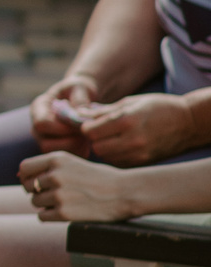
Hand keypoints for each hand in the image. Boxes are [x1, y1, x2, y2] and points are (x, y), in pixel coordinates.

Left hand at [21, 150, 146, 221]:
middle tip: (54, 195)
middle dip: (36, 191)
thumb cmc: (100, 177)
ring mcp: (59, 194)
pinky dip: (50, 216)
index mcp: (56, 159)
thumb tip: (19, 176)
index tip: (38, 183)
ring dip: (45, 205)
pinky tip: (65, 212)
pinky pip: (42, 217)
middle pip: (27, 187)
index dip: (28, 177)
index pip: (24, 168)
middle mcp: (55, 175)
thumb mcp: (73, 163)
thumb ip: (49, 167)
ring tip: (65, 203)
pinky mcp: (64, 213)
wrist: (126, 192)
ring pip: (35, 202)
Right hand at [30, 73, 99, 153]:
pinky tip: (87, 144)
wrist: (79, 96)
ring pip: (55, 154)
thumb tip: (80, 115)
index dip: (62, 128)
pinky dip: (78, 154)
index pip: (42, 124)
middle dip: (70, 142)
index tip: (79, 125)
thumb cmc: (78, 90)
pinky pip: (64, 158)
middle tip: (86, 135)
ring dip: (74, 149)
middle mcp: (37, 126)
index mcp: (38, 108)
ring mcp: (44, 138)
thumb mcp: (80, 88)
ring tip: (88, 139)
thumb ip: (80, 99)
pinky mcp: (55, 147)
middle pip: (45, 144)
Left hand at [78, 92, 204, 165]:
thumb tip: (79, 114)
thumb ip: (103, 111)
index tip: (89, 123)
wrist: (189, 123)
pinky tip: (121, 147)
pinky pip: (120, 163)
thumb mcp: (130, 102)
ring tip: (110, 140)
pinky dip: (115, 157)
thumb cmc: (158, 107)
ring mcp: (141, 154)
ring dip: (104, 149)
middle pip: (97, 148)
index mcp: (127, 121)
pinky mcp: (145, 163)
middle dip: (94, 140)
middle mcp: (133, 140)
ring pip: (107, 158)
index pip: (91, 131)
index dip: (86, 127)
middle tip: (98, 133)